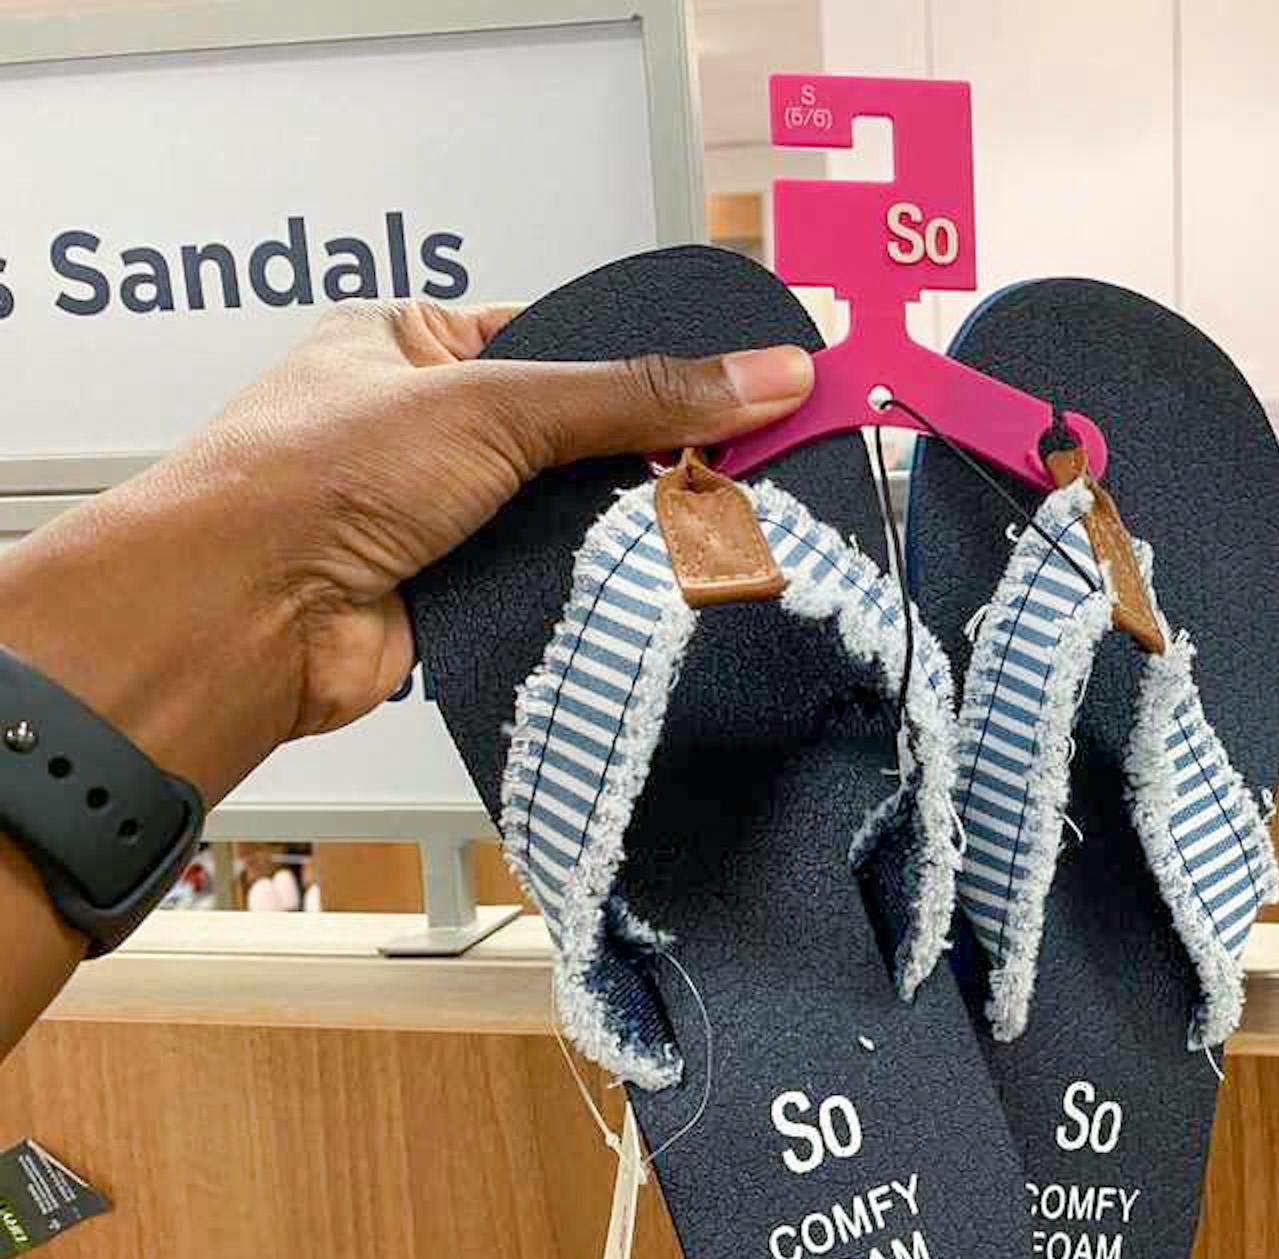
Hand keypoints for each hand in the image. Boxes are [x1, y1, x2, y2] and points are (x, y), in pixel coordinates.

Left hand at [0, 300, 812, 804]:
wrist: (237, 622)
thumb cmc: (306, 481)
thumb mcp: (492, 405)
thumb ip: (633, 396)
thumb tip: (762, 374)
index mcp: (410, 345)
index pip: (559, 336)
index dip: (649, 355)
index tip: (743, 376)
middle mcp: (425, 428)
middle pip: (576, 432)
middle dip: (649, 450)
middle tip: (749, 453)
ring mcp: (440, 518)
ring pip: (569, 514)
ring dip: (621, 525)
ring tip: (713, 518)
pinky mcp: (457, 597)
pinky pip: (554, 584)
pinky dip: (594, 586)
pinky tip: (651, 582)